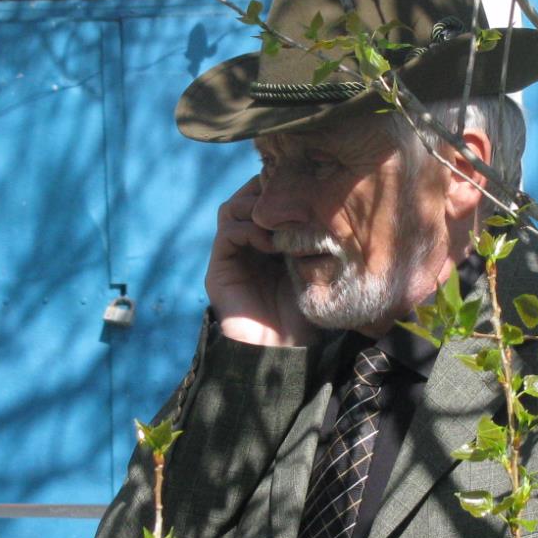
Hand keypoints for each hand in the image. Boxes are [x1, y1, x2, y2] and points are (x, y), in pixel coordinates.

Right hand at [204, 175, 317, 346]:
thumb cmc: (304, 314)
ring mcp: (230, 256)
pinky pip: (226, 234)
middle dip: (265, 191)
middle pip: (244, 198)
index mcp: (267, 242)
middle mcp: (245, 245)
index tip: (303, 187)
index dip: (279, 187)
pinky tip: (270, 243)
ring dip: (255, 207)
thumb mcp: (311, 268)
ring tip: (280, 221)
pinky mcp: (219, 270)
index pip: (264, 198)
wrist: (283, 350)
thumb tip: (319, 198)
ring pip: (230, 209)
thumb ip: (308, 236)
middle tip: (289, 196)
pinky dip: (247, 229)